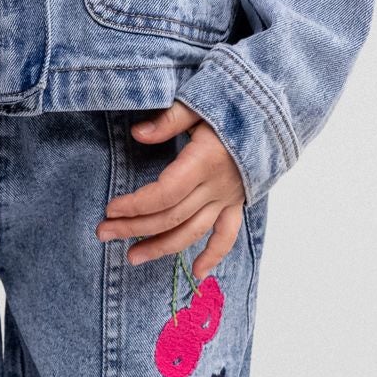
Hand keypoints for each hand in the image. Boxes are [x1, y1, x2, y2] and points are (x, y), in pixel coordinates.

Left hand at [95, 101, 246, 276]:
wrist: (272, 114)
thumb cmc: (232, 106)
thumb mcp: (198, 103)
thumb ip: (168, 120)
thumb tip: (137, 134)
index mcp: (204, 161)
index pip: (164, 193)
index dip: (136, 205)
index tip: (110, 209)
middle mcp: (216, 186)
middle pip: (171, 216)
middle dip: (134, 227)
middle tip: (104, 233)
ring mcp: (228, 198)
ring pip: (193, 232)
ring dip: (162, 248)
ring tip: (132, 257)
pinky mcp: (237, 203)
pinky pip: (227, 236)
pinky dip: (214, 255)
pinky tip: (197, 273)